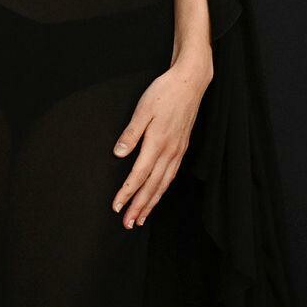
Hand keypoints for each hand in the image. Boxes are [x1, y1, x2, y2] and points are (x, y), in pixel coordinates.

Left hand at [111, 57, 209, 228]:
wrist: (190, 82)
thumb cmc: (164, 93)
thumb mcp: (142, 109)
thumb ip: (131, 134)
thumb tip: (119, 154)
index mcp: (157, 142)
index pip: (139, 175)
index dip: (127, 193)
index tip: (116, 207)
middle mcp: (169, 151)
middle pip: (152, 186)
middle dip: (139, 207)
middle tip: (128, 224)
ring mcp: (177, 151)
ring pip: (163, 184)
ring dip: (151, 203)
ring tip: (141, 219)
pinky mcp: (182, 148)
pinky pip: (171, 175)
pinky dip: (162, 190)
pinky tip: (156, 196)